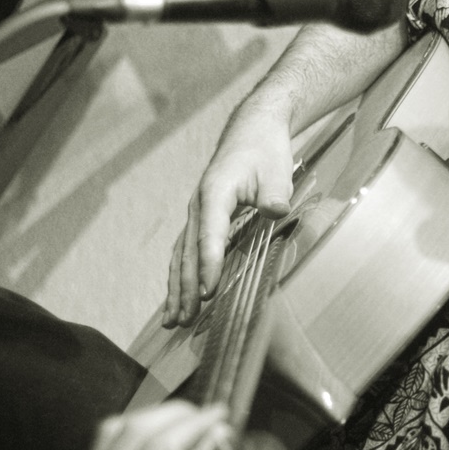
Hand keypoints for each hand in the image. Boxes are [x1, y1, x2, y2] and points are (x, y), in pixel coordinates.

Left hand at [77, 402, 299, 449]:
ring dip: (154, 416)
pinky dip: (133, 429)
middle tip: (211, 416)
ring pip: (115, 429)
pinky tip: (158, 437)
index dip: (195, 424)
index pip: (159, 448)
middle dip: (178, 413)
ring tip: (187, 420)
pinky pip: (104, 446)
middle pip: (136, 429)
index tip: (224, 416)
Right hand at [164, 106, 293, 327]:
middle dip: (186, 287)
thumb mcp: (276, 170)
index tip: (209, 290)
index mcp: (215, 192)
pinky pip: (186, 251)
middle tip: (184, 318)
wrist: (253, 130)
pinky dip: (181, 276)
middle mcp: (199, 204)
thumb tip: (276, 210)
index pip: (210, 234)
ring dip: (177, 288)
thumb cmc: (265, 151)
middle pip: (188, 251)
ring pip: (181, 255)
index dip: (209, 264)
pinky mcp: (202, 218)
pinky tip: (178, 298)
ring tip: (172, 319)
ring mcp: (197, 212)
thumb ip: (275, 192)